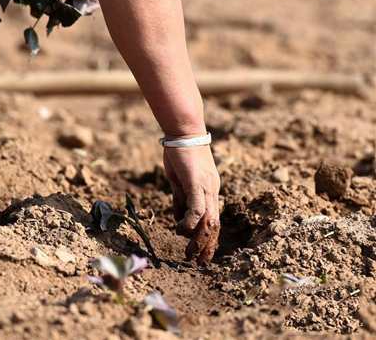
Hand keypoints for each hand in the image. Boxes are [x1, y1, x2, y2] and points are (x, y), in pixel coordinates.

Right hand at [163, 143, 220, 264]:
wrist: (183, 131)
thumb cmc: (180, 153)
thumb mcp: (180, 180)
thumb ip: (181, 198)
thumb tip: (179, 217)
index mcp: (209, 191)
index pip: (212, 220)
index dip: (208, 239)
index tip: (201, 255)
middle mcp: (212, 191)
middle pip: (214, 225)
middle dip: (207, 247)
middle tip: (198, 263)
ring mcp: (206, 187)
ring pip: (208, 220)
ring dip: (199, 240)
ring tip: (188, 254)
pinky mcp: (197, 182)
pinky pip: (198, 207)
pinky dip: (191, 221)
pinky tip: (181, 230)